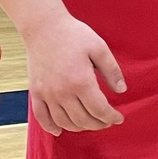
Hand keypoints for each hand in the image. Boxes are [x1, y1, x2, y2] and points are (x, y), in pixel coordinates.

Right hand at [23, 13, 126, 136]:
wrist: (44, 27)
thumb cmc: (74, 35)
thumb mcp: (99, 48)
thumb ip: (112, 71)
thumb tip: (122, 91)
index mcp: (81, 81)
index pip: (99, 110)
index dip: (111, 117)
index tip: (119, 119)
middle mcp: (62, 92)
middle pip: (83, 120)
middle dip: (98, 124)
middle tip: (107, 121)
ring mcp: (47, 94)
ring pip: (64, 122)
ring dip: (79, 127)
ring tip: (90, 123)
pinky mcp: (35, 92)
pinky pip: (41, 117)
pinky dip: (50, 127)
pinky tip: (59, 131)